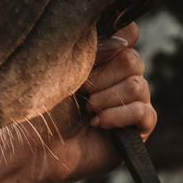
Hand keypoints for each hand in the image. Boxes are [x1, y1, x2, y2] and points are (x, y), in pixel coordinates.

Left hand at [0, 26, 156, 182]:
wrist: (37, 148)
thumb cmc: (44, 108)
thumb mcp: (64, 67)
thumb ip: (94, 45)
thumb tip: (126, 34)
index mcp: (103, 59)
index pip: (129, 34)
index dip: (116, 39)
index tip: (94, 53)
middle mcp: (120, 79)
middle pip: (133, 60)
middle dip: (103, 76)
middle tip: (82, 91)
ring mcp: (131, 104)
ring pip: (139, 85)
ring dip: (107, 98)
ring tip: (88, 110)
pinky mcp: (137, 130)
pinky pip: (145, 112)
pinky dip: (119, 116)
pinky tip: (98, 124)